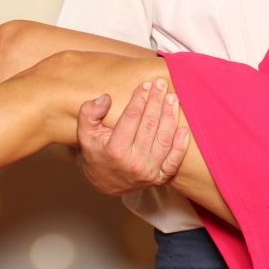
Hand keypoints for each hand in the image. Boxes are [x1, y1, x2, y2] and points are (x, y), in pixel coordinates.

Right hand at [75, 79, 189, 195]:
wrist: (103, 184)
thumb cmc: (96, 153)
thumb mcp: (85, 133)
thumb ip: (89, 113)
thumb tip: (106, 98)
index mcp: (114, 151)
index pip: (131, 118)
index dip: (140, 99)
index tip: (145, 85)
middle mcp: (133, 163)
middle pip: (150, 125)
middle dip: (156, 101)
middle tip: (161, 84)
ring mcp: (148, 172)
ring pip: (164, 139)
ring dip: (170, 116)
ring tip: (172, 98)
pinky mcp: (159, 178)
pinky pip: (174, 161)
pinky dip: (181, 145)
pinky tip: (183, 128)